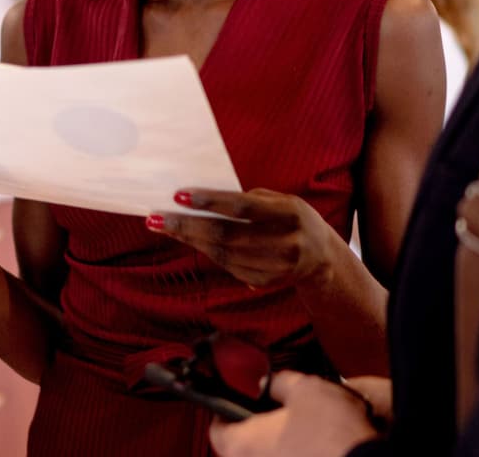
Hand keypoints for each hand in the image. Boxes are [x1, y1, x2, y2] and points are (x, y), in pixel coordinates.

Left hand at [153, 188, 337, 289]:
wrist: (321, 258)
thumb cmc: (292, 218)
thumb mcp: (281, 201)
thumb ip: (249, 200)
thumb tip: (202, 199)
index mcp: (291, 214)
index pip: (243, 207)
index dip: (210, 201)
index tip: (179, 195)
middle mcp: (286, 243)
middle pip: (227, 235)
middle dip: (187, 226)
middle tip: (156, 217)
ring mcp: (277, 267)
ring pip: (223, 254)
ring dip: (189, 240)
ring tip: (163, 227)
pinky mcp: (266, 282)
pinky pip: (228, 267)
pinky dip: (206, 252)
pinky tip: (188, 240)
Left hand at [208, 371, 379, 456]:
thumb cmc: (333, 436)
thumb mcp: (306, 389)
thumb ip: (280, 382)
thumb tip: (271, 382)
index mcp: (242, 445)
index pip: (217, 429)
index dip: (223, 412)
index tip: (230, 403)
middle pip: (243, 447)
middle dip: (256, 430)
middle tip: (271, 413)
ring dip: (279, 446)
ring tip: (301, 430)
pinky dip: (299, 455)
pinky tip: (316, 448)